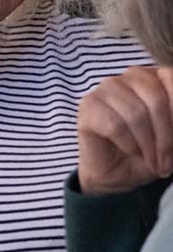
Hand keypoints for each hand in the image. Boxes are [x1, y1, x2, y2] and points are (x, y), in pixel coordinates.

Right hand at [78, 66, 172, 195]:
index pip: (171, 77)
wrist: (117, 173)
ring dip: (148, 146)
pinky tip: (131, 152)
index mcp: (152, 77)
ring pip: (135, 114)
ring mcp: (104, 89)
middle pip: (156, 101)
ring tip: (152, 162)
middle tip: (167, 163)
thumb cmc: (148, 152)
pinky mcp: (87, 106)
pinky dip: (129, 145)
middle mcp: (127, 77)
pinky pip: (115, 125)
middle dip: (166, 138)